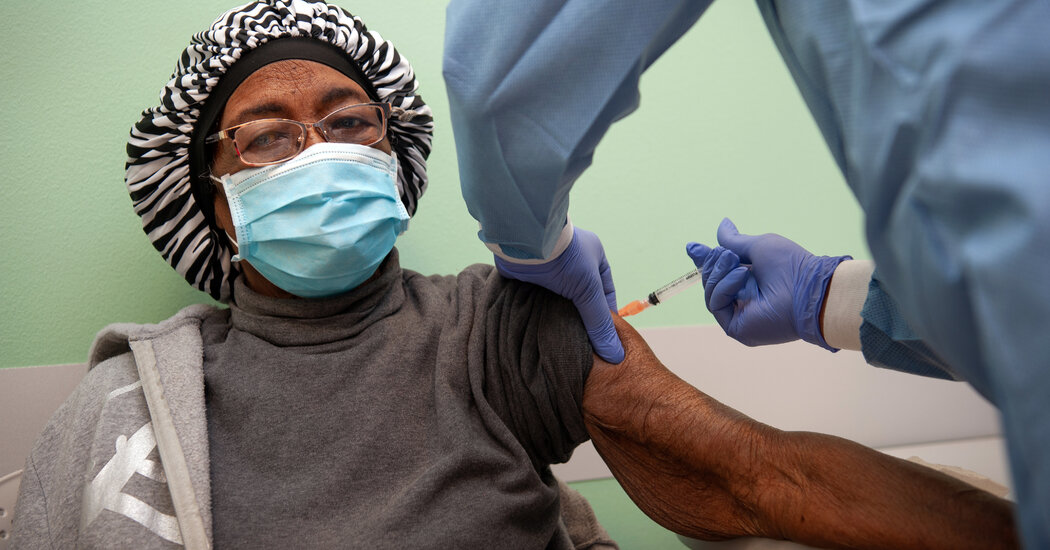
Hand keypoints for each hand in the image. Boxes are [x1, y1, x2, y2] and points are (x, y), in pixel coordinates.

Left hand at [495, 227, 624, 362]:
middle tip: (581, 344)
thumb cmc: (564, 257)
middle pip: (579, 296)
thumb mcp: (588, 291)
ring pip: (557, 297)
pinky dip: (539, 310)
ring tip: (561, 340)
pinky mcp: (528, 273)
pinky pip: (537, 296)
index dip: (605, 314)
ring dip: (557, 315)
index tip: (604, 339)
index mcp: (592, 255)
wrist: (524, 240)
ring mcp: (548, 266)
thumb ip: (599, 323)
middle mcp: (571, 260)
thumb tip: (614, 353)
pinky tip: (541, 327)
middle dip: (579, 318)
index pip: (604, 291)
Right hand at [686, 218, 848, 349]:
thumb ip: (734, 241)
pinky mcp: (736, 328)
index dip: (705, 261)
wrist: (809, 289)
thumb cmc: (791, 266)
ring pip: (710, 292)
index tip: (692, 247)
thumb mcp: (758, 246)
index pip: (719, 273)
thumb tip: (722, 224)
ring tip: (738, 264)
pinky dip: (725, 287)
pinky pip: (716, 304)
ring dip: (719, 273)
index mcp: (749, 282)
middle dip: (713, 264)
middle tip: (726, 255)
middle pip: (710, 282)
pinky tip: (742, 276)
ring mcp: (739, 315)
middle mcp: (743, 299)